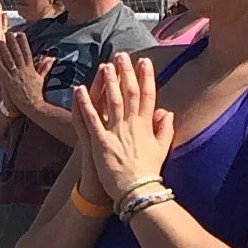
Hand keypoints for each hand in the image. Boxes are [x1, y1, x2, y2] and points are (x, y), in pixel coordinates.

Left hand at [0, 30, 44, 115]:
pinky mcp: (10, 82)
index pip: (27, 52)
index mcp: (31, 68)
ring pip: (9, 60)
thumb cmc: (37, 93)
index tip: (20, 33)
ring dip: (4, 50)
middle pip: (17, 53)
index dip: (23, 42)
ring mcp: (16, 76)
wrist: (33, 106)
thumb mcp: (41, 78)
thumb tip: (51, 58)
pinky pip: (2, 71)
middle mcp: (23, 70)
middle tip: (8, 32)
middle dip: (12, 42)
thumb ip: (45, 67)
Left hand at [72, 54, 171, 200]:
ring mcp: (116, 133)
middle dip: (126, 73)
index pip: (148, 95)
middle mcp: (132, 125)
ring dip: (108, 82)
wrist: (137, 192)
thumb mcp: (162, 148)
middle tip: (122, 55)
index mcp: (147, 126)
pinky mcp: (101, 143)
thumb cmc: (148, 172)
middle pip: (130, 93)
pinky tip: (79, 90)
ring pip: (112, 101)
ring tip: (105, 65)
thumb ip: (165, 129)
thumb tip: (167, 112)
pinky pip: (91, 119)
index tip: (144, 62)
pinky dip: (85, 104)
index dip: (146, 77)